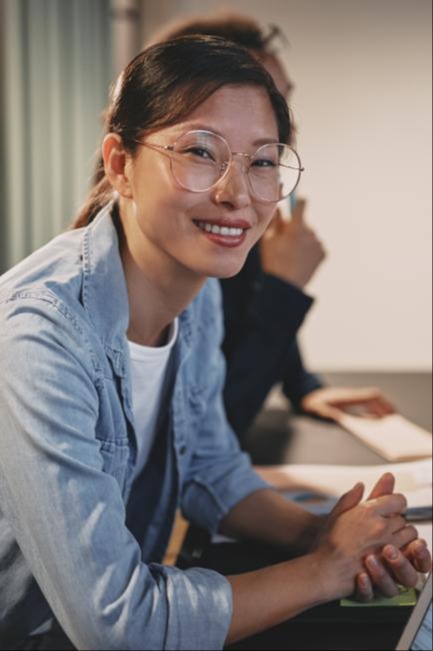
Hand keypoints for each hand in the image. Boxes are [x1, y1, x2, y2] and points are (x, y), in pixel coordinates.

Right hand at [259, 200, 325, 287]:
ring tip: (292, 254)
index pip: (301, 204)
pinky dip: (309, 251)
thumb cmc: (273, 261)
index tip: (296, 205)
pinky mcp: (323, 253)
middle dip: (296, 229)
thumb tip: (277, 207)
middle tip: (286, 241)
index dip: (298, 203)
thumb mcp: (268, 240)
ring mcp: (318, 244)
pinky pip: (316, 247)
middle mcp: (311, 233)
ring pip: (310, 236)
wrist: (285, 285)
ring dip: (303, 241)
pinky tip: (300, 259)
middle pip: (304, 224)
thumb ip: (274, 221)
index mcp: (296, 227)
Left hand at [300, 386, 395, 420]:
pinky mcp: (347, 401)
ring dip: (379, 409)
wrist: (304, 396)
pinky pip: (364, 404)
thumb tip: (341, 419)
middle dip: (385, 407)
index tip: (391, 414)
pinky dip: (371, 411)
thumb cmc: (311, 405)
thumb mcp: (318, 411)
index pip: (370, 396)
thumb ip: (329, 415)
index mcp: (347, 397)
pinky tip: (374, 422)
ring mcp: (350, 397)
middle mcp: (351, 395)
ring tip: (389, 423)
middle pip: (374, 398)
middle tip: (395, 420)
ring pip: (370, 400)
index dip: (383, 404)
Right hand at [313, 481, 409, 600]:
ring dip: (404, 539)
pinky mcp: (392, 564)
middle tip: (385, 530)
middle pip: (405, 519)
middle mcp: (381, 527)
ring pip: (411, 537)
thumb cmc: (327, 545)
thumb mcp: (335, 515)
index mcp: (368, 512)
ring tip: (389, 543)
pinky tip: (391, 556)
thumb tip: (360, 486)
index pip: (399, 500)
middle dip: (397, 523)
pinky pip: (409, 554)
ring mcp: (388, 546)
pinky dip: (404, 554)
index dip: (396, 505)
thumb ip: (350, 497)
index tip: (391, 510)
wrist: (326, 571)